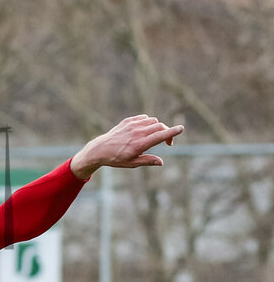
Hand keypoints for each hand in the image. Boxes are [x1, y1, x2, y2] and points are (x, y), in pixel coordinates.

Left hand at [70, 115, 184, 177]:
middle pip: (159, 127)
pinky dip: (148, 122)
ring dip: (157, 127)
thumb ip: (147, 161)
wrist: (99, 150)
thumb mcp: (132, 163)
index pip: (160, 136)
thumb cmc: (116, 159)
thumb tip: (161, 162)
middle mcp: (137, 133)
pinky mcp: (128, 121)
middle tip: (167, 143)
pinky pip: (144, 118)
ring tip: (153, 137)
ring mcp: (132, 125)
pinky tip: (145, 130)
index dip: (172, 132)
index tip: (181, 129)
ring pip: (153, 121)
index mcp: (140, 144)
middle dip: (166, 133)